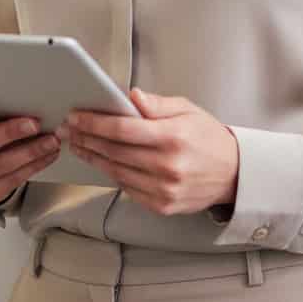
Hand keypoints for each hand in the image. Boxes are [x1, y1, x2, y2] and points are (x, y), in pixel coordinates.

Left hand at [59, 88, 238, 215]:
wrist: (233, 173)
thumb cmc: (208, 137)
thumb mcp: (187, 109)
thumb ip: (156, 104)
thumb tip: (130, 96)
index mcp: (172, 136)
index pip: (122, 128)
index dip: (94, 121)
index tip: (77, 116)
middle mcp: (166, 165)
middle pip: (113, 151)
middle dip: (86, 138)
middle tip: (68, 129)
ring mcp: (163, 189)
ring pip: (115, 171)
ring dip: (92, 157)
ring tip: (78, 144)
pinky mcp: (161, 205)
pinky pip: (126, 188)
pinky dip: (110, 173)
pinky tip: (100, 161)